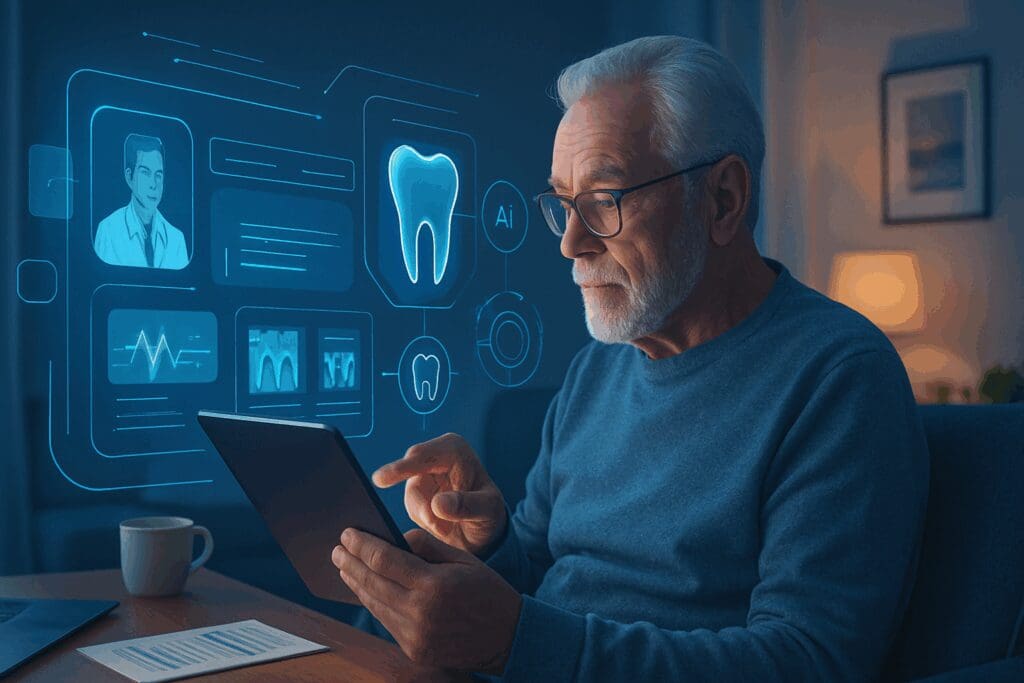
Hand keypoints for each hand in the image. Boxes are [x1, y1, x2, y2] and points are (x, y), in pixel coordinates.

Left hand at [332, 527, 521, 672]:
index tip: (347, 534)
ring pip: (374, 604)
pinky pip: (386, 621)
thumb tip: (395, 539)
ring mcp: (415, 635)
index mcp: (434, 585)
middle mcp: (420, 613)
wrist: (508, 637)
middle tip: (337, 549)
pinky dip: (374, 602)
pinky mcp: (414, 650)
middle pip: (372, 582)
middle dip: (350, 563)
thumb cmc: (487, 591)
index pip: (384, 559)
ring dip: (356, 583)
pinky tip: (367, 589)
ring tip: (345, 567)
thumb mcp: (463, 558)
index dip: (361, 545)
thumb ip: (427, 545)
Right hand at [373, 433, 506, 556]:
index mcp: (454, 449)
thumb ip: (467, 505)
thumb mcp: (487, 510)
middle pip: (408, 472)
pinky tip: (440, 526)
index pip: (422, 455)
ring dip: (425, 515)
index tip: (380, 480)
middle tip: (433, 523)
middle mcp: (436, 457)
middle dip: (421, 502)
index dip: (401, 468)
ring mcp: (423, 475)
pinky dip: (423, 519)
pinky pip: (411, 507)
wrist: (484, 530)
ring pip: (410, 494)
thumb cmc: (489, 513)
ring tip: (447, 528)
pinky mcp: (417, 493)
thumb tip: (438, 504)